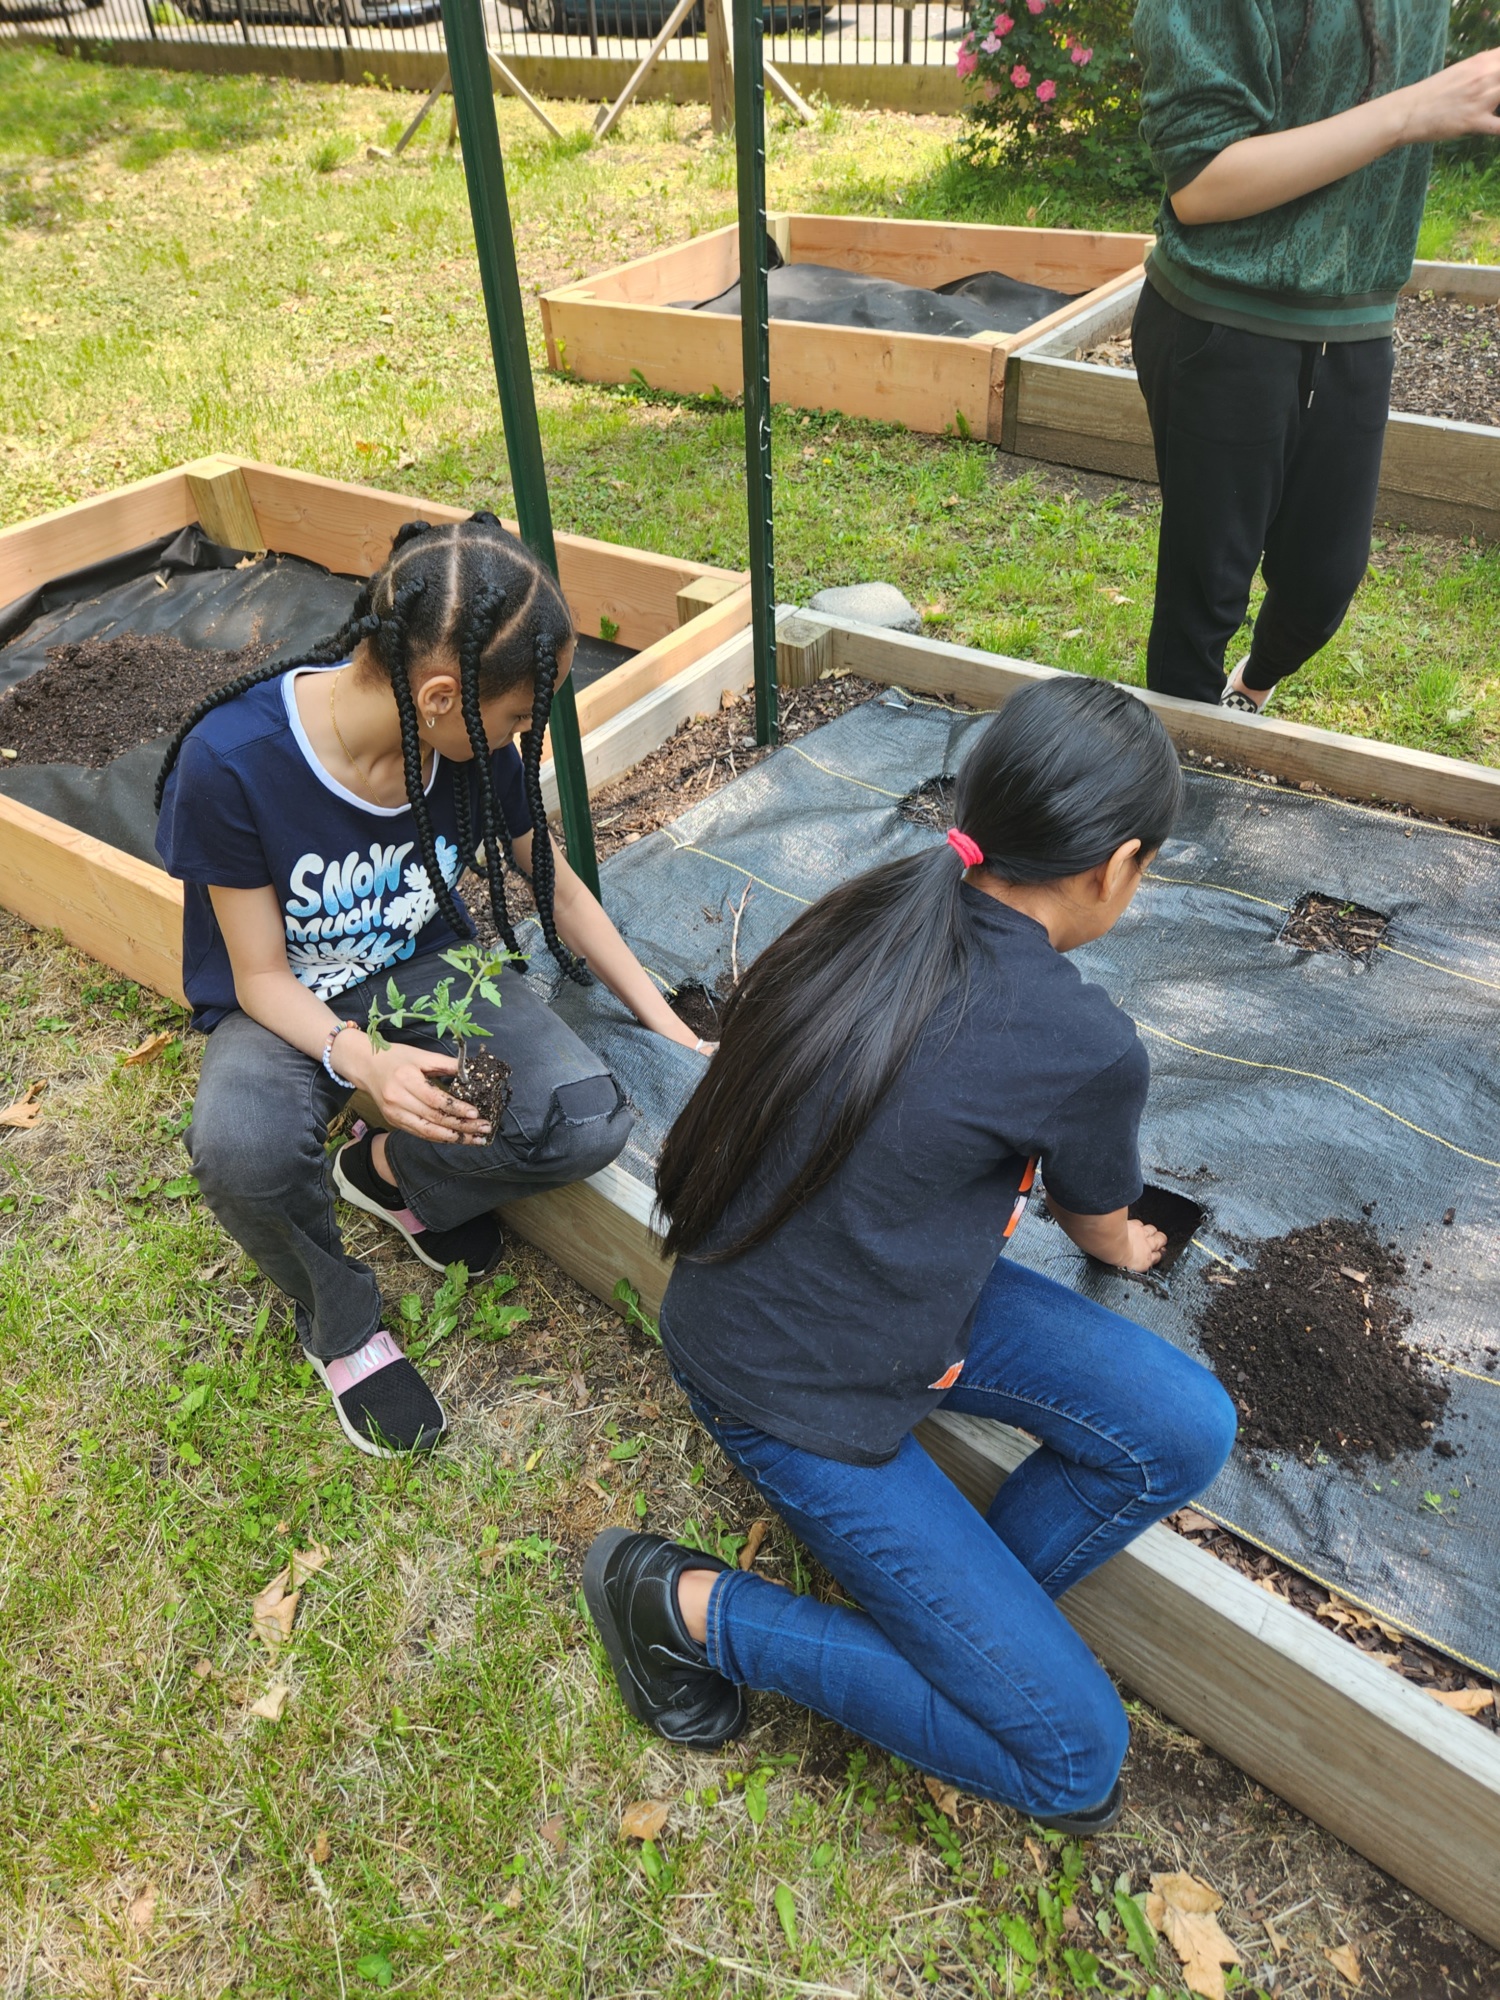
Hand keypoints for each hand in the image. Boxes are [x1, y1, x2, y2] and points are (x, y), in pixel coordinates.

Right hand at [349, 1038, 489, 1145]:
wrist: (366, 1066)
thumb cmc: (396, 1057)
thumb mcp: (422, 1055)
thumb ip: (447, 1064)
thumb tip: (472, 1071)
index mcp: (406, 1079)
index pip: (435, 1100)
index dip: (457, 1108)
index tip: (476, 1113)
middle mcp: (398, 1099)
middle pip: (434, 1118)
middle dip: (462, 1126)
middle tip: (484, 1128)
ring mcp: (394, 1113)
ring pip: (428, 1131)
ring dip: (454, 1137)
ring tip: (475, 1139)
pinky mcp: (394, 1121)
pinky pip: (420, 1133)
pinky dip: (440, 1137)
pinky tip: (457, 1138)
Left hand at [1119, 1219, 1167, 1272]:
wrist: (1112, 1244)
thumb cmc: (1115, 1258)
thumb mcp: (1125, 1269)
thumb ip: (1131, 1265)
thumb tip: (1128, 1265)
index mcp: (1144, 1262)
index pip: (1157, 1257)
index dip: (1158, 1254)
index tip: (1158, 1253)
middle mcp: (1146, 1247)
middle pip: (1160, 1241)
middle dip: (1161, 1240)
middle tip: (1160, 1240)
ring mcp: (1141, 1235)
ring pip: (1152, 1230)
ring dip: (1152, 1230)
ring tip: (1151, 1231)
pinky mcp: (1134, 1225)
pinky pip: (1140, 1223)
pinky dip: (1139, 1224)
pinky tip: (1137, 1225)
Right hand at [1398, 50, 1499, 146]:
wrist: (1408, 111)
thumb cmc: (1434, 93)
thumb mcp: (1462, 71)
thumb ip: (1484, 68)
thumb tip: (1496, 67)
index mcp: (1483, 61)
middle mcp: (1485, 76)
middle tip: (1496, 98)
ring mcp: (1481, 98)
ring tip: (1493, 109)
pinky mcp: (1474, 120)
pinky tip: (1499, 127)